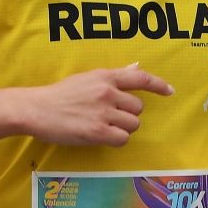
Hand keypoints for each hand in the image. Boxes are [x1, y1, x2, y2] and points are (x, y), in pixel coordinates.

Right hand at [23, 64, 173, 146]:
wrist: (37, 109)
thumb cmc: (60, 95)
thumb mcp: (88, 78)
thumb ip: (113, 76)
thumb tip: (136, 68)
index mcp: (106, 77)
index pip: (141, 79)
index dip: (159, 85)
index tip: (170, 91)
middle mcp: (108, 92)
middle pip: (138, 108)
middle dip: (128, 115)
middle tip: (109, 117)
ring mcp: (103, 112)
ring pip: (132, 125)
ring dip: (122, 129)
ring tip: (103, 127)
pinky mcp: (97, 131)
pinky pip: (122, 139)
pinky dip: (116, 140)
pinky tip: (101, 136)